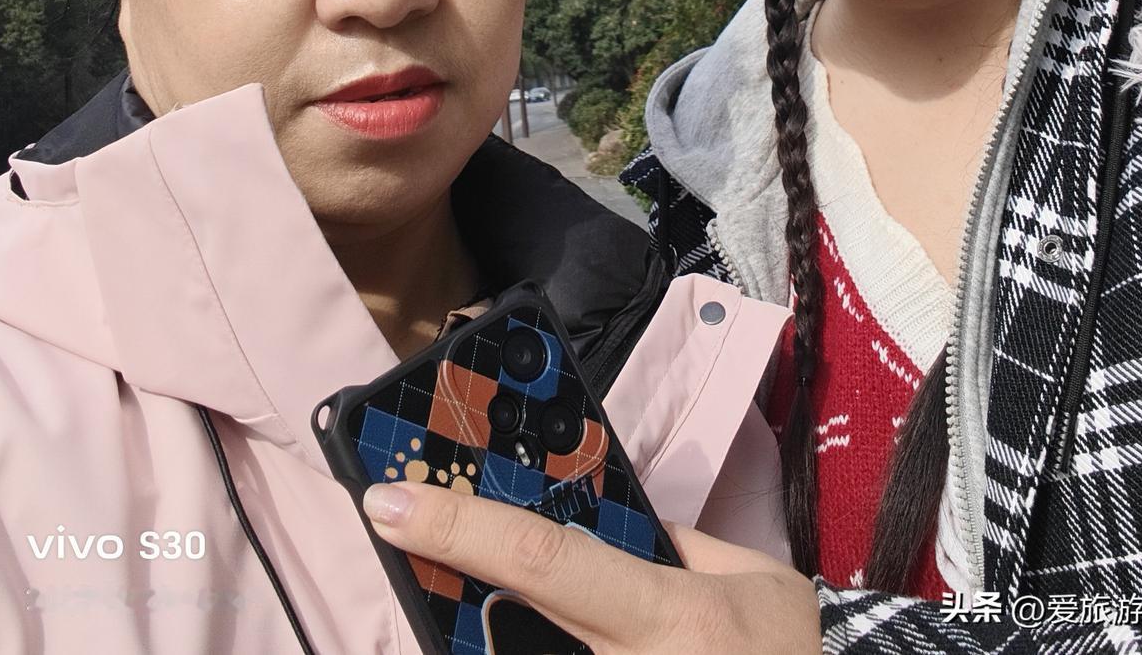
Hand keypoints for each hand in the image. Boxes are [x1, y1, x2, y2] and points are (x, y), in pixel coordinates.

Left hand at [362, 481, 820, 654]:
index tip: (387, 500)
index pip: (542, 558)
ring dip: (480, 633)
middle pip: (502, 632)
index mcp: (665, 617)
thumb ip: (675, 546)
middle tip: (397, 540)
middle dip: (444, 591)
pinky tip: (486, 626)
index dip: (459, 527)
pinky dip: (518, 641)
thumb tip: (603, 522)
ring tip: (447, 576)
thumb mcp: (753, 584)